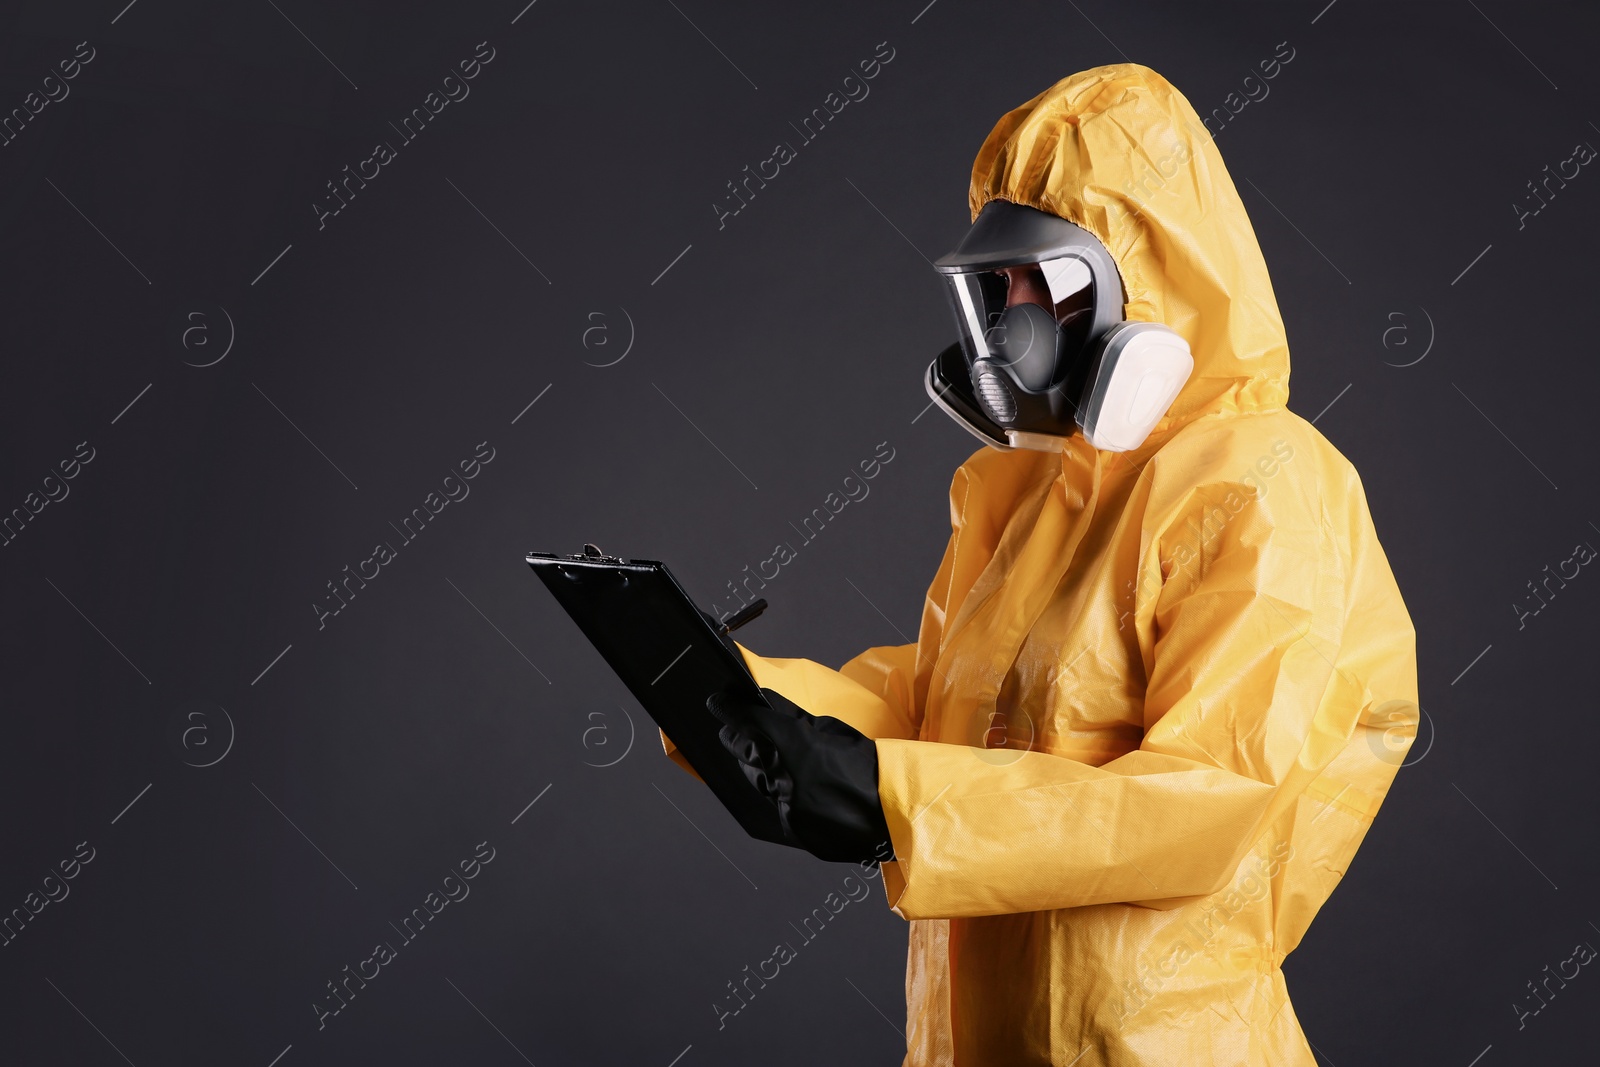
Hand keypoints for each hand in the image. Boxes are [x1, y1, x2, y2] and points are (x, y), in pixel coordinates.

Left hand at [707, 687, 893, 863]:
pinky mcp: (791, 827)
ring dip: (756, 767)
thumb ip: (794, 717)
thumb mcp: (833, 730)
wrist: (893, 812)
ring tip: (766, 759)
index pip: (747, 720)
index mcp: (793, 742)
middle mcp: (782, 774)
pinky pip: (775, 806)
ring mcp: (783, 804)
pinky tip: (793, 789)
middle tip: (731, 731)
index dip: (728, 709)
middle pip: (742, 751)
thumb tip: (766, 701)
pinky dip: (779, 795)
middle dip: (735, 738)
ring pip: (756, 780)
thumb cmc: (868, 765)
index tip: (716, 702)